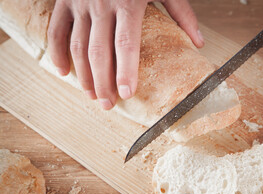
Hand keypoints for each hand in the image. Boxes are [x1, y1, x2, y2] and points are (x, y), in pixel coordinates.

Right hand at [47, 0, 203, 109]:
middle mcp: (101, 6)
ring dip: (84, 75)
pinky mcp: (65, 1)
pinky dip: (56, 52)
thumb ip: (181, 13)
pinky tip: (62, 72)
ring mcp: (80, 4)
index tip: (127, 94)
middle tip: (108, 105)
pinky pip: (56, 30)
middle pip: (99, 53)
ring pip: (78, 47)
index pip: (126, 46)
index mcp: (128, 4)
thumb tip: (198, 43)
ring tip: (92, 95)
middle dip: (103, 83)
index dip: (125, 72)